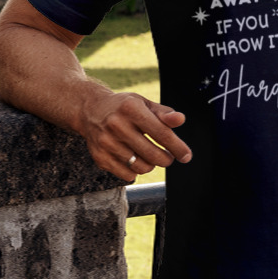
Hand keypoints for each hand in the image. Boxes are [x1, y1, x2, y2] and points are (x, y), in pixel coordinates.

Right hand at [76, 90, 191, 181]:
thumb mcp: (144, 103)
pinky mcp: (100, 157)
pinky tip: (135, 160)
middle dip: (166, 159)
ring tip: (150, 156)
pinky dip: (136, 171)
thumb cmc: (124, 107)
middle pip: (152, 154)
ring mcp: (106, 143)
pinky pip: (127, 175)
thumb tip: (180, 120)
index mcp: (131, 109)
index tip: (186, 155)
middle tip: (168, 157)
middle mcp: (116, 125)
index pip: (161, 133)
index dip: (177, 147)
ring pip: (141, 167)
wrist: (90, 110)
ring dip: (151, 165)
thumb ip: (164, 113)